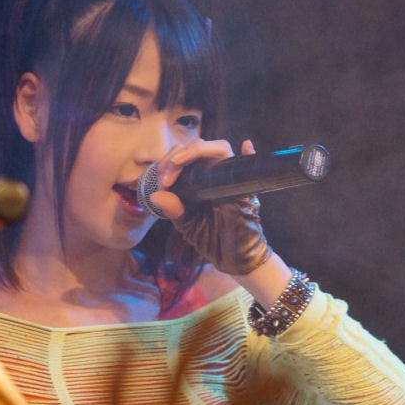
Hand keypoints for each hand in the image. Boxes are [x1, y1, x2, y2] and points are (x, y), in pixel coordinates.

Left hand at [148, 139, 272, 275]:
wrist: (232, 258)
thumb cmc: (212, 239)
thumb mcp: (187, 225)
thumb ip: (173, 210)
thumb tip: (155, 196)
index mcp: (200, 180)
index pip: (185, 156)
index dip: (169, 163)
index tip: (160, 183)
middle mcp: (216, 175)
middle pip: (199, 148)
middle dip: (177, 157)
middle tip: (165, 178)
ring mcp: (232, 180)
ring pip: (219, 149)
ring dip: (195, 151)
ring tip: (177, 163)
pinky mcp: (245, 191)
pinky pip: (250, 168)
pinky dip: (250, 155)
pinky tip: (246, 146)